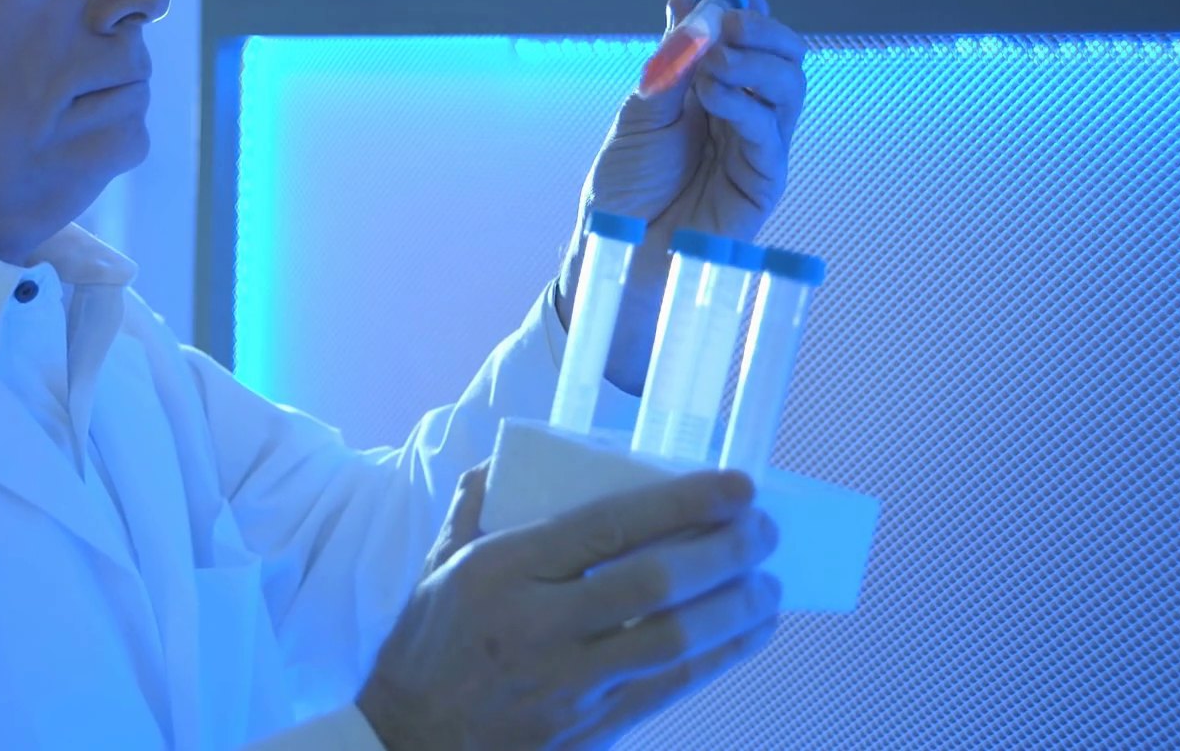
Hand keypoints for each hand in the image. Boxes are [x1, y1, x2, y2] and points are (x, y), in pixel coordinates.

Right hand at [358, 470, 781, 750]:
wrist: (410, 742)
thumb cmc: (427, 646)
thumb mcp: (438, 565)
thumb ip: (475, 505)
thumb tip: (507, 458)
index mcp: (502, 570)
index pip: (607, 526)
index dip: (681, 503)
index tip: (734, 486)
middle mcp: (538, 624)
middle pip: (653, 584)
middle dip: (724, 553)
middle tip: (764, 531)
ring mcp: (568, 682)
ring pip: (673, 640)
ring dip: (734, 608)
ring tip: (770, 582)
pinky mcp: (591, 727)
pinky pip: (671, 687)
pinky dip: (720, 657)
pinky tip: (749, 632)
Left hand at [559, 0, 807, 391]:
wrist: (616, 248)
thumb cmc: (624, 188)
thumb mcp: (640, 113)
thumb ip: (670, 64)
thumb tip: (684, 3)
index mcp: (713, 89)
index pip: (744, 34)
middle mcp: (743, 112)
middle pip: (783, 54)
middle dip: (761, 27)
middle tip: (725, 23)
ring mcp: (758, 147)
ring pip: (789, 87)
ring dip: (754, 62)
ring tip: (712, 63)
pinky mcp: (763, 182)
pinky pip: (772, 134)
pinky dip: (747, 104)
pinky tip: (714, 95)